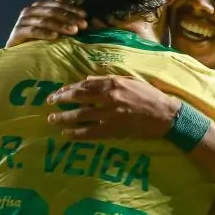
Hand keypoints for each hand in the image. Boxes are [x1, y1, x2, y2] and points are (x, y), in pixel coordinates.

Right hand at [6, 0, 88, 47]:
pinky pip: (33, 31)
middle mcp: (30, 11)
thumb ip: (64, 20)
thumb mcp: (53, 29)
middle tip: (83, 25)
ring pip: (44, 20)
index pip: (58, 4)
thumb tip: (84, 15)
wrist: (17, 56)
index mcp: (39, 7)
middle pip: (52, 11)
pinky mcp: (17, 32)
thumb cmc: (38, 41)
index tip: (85, 16)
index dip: (72, 9)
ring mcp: (23, 21)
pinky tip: (55, 37)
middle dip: (69, 17)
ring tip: (73, 31)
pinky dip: (45, 33)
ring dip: (60, 25)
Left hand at [46, 76, 180, 139]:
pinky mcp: (113, 129)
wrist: (165, 115)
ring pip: (81, 115)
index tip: (58, 92)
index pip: (85, 85)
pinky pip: (90, 132)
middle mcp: (109, 97)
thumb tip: (88, 80)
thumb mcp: (130, 81)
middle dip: (61, 100)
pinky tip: (67, 134)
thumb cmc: (149, 96)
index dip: (69, 88)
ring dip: (64, 118)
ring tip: (52, 120)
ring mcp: (110, 114)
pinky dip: (77, 133)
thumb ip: (108, 80)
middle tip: (49, 103)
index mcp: (113, 83)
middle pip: (79, 98)